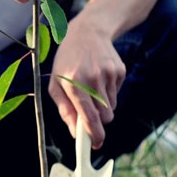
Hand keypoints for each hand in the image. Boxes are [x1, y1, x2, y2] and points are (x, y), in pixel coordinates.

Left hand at [48, 15, 125, 148]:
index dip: (94, 134)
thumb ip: (65, 110)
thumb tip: (75, 133)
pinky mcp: (120, 71)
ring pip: (111, 107)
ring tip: (91, 89)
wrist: (87, 32)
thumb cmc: (67, 61)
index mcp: (74, 84)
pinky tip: (99, 78)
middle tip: (89, 114)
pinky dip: (108, 93)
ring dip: (102, 106)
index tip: (95, 145)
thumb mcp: (56, 84)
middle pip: (105, 117)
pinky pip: (116, 94)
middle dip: (99, 121)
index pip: (88, 116)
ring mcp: (108, 74)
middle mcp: (93, 79)